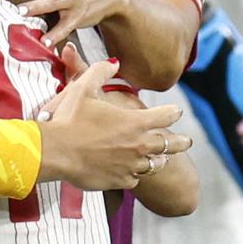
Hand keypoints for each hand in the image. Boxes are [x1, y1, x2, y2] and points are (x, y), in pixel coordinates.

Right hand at [37, 44, 190, 189]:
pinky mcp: (119, 181)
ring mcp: (130, 165)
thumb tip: (113, 62)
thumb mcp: (83, 88)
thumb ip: (100, 72)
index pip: (165, 116)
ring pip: (154, 164)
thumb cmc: (68, 118)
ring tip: (162, 159)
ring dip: (159, 159)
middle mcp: (138, 145)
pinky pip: (135, 179)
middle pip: (169, 145)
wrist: (55, 151)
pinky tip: (133, 172)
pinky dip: (136, 174)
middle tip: (186, 141)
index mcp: (135, 122)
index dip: (172, 112)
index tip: (176, 111)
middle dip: (180, 142)